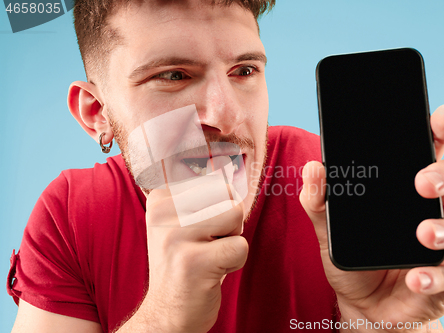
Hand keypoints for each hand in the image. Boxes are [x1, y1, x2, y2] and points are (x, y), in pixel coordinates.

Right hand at [134, 171, 246, 332]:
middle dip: (229, 222)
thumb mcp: (182, 223)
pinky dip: (234, 262)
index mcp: (161, 199)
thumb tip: (230, 167)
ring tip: (210, 255)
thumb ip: (201, 196)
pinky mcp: (194, 262)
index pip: (215, 181)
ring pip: (235, 215)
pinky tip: (211, 272)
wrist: (167, 313)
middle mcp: (164, 213)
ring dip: (232, 239)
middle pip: (227, 195)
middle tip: (207, 245)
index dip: (219, 207)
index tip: (198, 231)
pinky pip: (240, 247)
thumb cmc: (184, 264)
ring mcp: (176, 236)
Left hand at [299, 105, 443, 331]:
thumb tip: (313, 167)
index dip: (438, 131)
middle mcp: (429, 210)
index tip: (443, 115)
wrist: (365, 307)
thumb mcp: (329, 229)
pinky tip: (417, 277)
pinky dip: (437, 275)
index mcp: (404, 191)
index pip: (424, 153)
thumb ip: (319, 200)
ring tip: (424, 234)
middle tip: (422, 180)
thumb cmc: (354, 260)